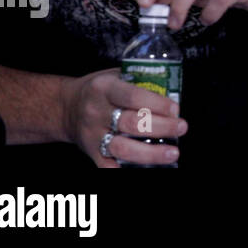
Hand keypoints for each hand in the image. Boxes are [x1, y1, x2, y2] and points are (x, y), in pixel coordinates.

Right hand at [60, 68, 185, 167]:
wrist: (65, 107)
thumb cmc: (98, 90)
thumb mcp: (114, 75)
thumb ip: (139, 81)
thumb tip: (173, 93)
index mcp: (104, 88)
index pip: (133, 96)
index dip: (157, 104)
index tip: (175, 109)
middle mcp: (96, 112)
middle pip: (132, 123)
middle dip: (162, 127)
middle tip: (181, 128)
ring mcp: (92, 135)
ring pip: (122, 148)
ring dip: (151, 153)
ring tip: (172, 153)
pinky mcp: (90, 153)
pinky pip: (108, 167)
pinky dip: (125, 172)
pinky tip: (146, 170)